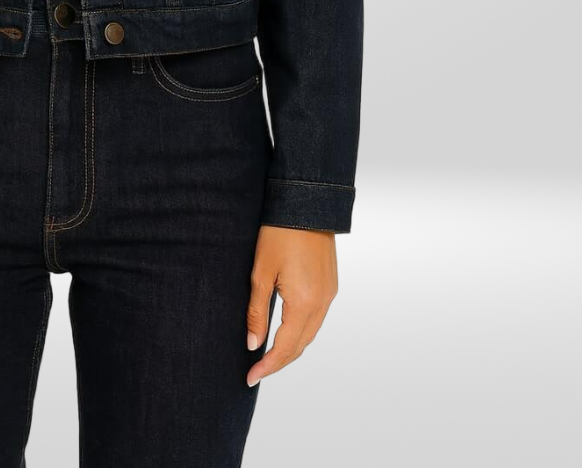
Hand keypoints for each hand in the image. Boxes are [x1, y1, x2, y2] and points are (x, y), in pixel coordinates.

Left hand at [245, 224, 337, 384]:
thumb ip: (256, 312)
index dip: (267, 366)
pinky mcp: (331, 285)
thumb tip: (252, 344)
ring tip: (268, 356)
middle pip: (300, 346)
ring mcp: (330, 294)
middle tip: (256, 371)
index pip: (285, 348)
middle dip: (279, 362)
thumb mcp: (260, 273)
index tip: (250, 377)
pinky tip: (287, 331)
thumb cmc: (278, 234)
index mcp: (304, 303)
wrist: (306, 204)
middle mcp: (322, 303)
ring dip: (291, 348)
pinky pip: (317, 319)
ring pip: (311, 334)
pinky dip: (301, 331)